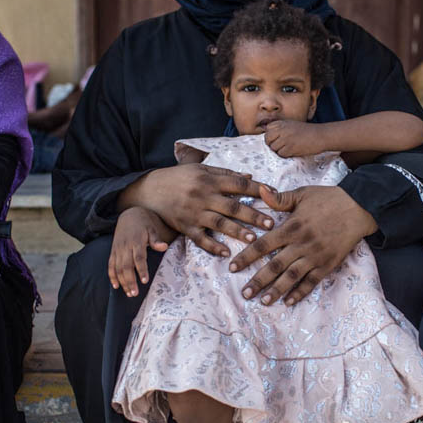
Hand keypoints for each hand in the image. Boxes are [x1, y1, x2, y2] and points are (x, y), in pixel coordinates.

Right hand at [108, 207, 177, 295]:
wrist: (128, 215)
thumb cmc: (143, 224)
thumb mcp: (151, 229)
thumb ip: (156, 240)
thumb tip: (164, 247)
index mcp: (136, 241)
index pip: (138, 257)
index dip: (141, 270)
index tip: (145, 281)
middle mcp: (125, 246)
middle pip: (126, 266)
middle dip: (130, 281)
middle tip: (135, 294)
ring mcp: (117, 250)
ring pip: (118, 268)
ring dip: (122, 282)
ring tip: (129, 293)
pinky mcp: (113, 252)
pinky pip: (110, 265)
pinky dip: (112, 276)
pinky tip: (116, 286)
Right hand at [120, 163, 274, 256]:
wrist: (149, 190)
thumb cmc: (178, 177)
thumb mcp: (200, 169)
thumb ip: (225, 174)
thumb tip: (250, 177)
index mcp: (209, 180)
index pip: (237, 184)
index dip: (256, 189)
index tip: (273, 195)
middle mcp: (203, 196)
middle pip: (232, 206)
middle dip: (252, 215)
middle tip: (270, 223)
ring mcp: (194, 213)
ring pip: (219, 223)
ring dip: (237, 232)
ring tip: (254, 239)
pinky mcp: (185, 227)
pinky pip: (200, 239)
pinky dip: (212, 246)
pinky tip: (225, 253)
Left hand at [228, 184, 376, 305]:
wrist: (358, 207)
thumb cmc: (328, 199)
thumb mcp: (302, 194)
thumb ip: (279, 198)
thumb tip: (260, 190)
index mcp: (291, 227)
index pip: (263, 245)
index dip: (247, 256)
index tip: (232, 267)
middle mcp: (301, 244)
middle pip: (275, 266)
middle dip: (258, 280)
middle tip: (245, 293)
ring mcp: (315, 256)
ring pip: (292, 277)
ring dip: (277, 290)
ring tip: (264, 301)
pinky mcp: (327, 264)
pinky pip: (312, 281)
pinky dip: (300, 292)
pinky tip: (289, 301)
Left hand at [263, 120, 329, 157]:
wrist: (321, 135)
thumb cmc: (307, 131)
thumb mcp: (291, 125)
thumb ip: (280, 129)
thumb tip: (268, 138)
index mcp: (282, 123)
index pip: (267, 130)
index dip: (271, 136)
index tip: (278, 139)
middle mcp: (282, 129)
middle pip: (268, 140)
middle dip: (272, 144)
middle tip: (281, 146)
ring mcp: (285, 139)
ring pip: (274, 148)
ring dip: (280, 150)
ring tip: (290, 148)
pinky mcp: (290, 148)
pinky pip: (281, 154)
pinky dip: (286, 154)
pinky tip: (293, 151)